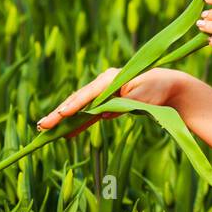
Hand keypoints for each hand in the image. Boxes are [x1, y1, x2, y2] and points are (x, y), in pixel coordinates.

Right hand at [36, 67, 180, 136]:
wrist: (169, 86)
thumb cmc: (157, 89)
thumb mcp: (141, 96)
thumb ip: (121, 105)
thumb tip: (101, 115)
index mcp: (110, 79)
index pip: (87, 94)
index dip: (74, 106)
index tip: (60, 115)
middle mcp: (103, 84)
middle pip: (78, 100)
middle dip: (59, 113)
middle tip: (42, 125)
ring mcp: (104, 93)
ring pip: (80, 107)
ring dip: (63, 118)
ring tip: (45, 128)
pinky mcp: (107, 102)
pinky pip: (89, 113)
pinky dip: (78, 122)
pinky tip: (67, 133)